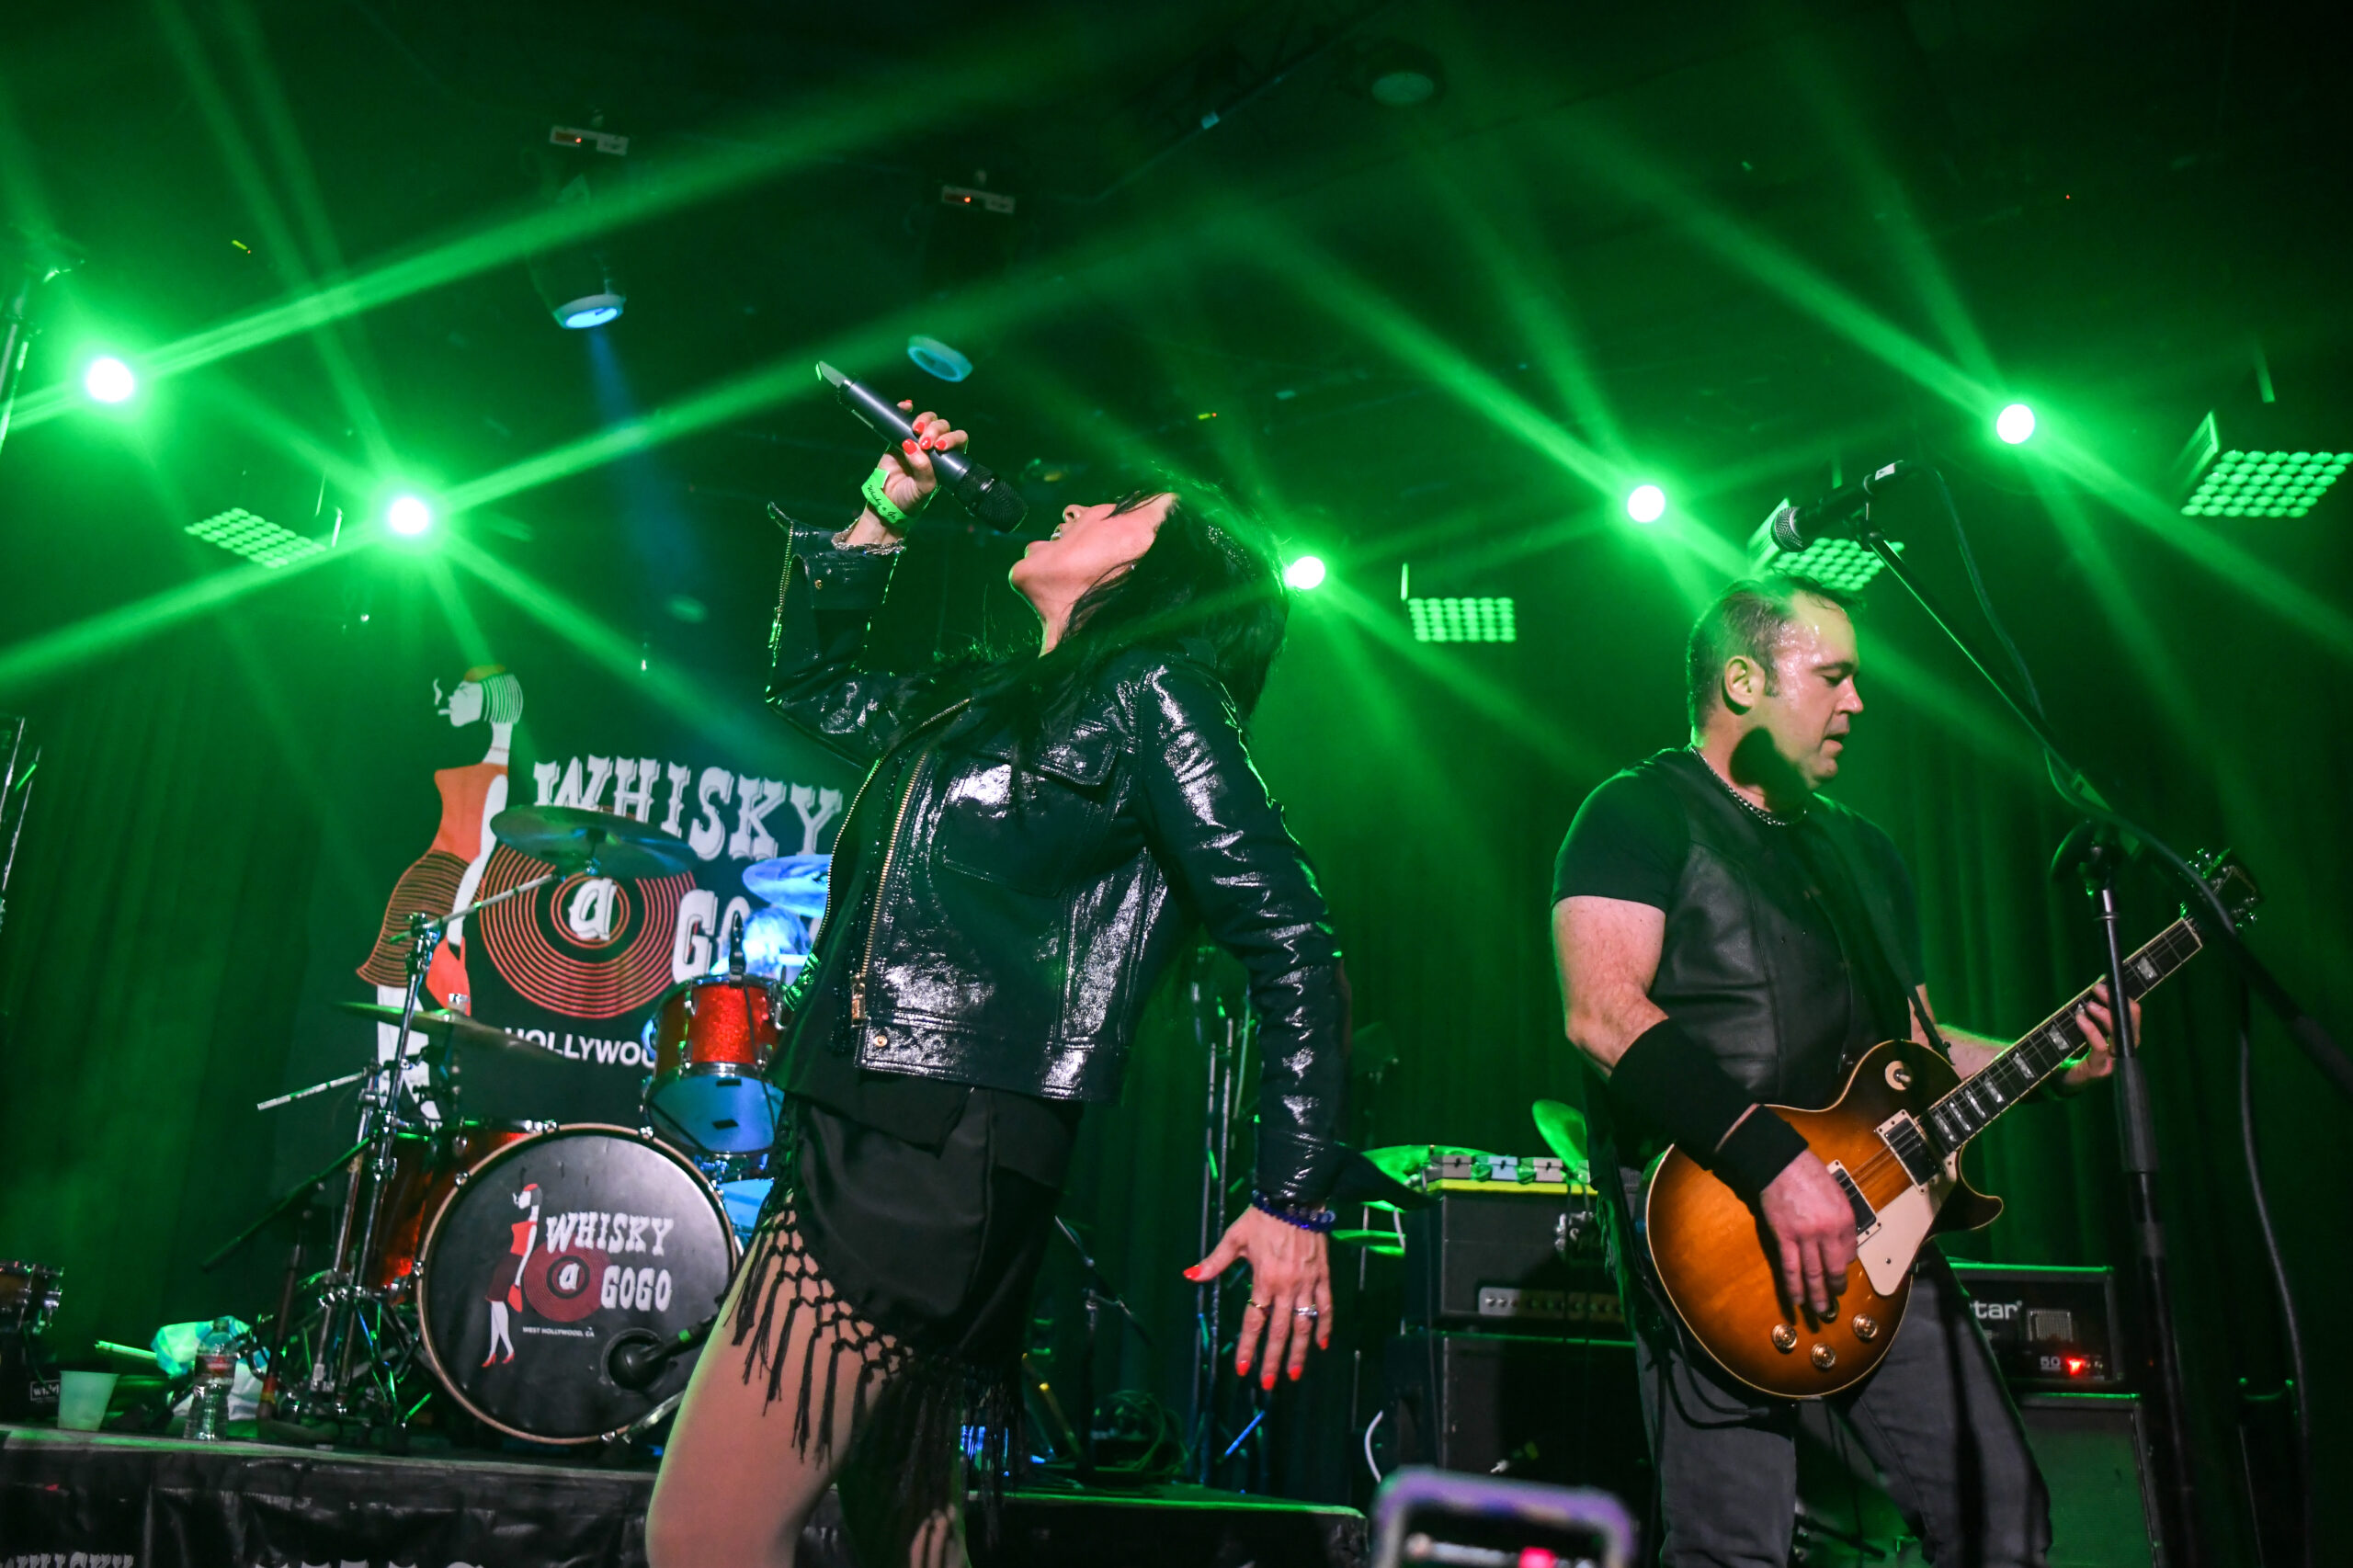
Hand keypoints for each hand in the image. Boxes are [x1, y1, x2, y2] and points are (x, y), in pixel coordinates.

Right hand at [848, 401, 969, 544]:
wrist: (887, 502)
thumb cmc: (911, 498)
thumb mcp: (923, 489)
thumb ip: (923, 470)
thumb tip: (914, 445)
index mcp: (947, 459)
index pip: (957, 440)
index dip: (951, 438)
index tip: (939, 446)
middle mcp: (935, 448)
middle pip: (942, 426)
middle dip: (935, 430)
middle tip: (924, 443)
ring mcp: (917, 441)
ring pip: (927, 420)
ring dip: (924, 420)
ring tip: (915, 430)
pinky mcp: (899, 437)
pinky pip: (904, 419)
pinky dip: (905, 409)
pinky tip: (906, 406)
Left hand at [1186, 1207, 1332, 1389]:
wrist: (1295, 1196)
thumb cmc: (1262, 1217)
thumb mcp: (1234, 1237)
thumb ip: (1214, 1261)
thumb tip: (1190, 1276)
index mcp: (1263, 1280)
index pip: (1254, 1321)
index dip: (1248, 1347)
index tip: (1243, 1369)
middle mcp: (1286, 1287)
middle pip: (1279, 1331)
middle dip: (1272, 1360)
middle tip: (1267, 1384)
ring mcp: (1307, 1283)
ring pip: (1304, 1325)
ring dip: (1299, 1352)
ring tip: (1295, 1374)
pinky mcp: (1323, 1276)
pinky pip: (1326, 1306)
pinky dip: (1325, 1326)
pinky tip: (1322, 1345)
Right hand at [1757, 1152, 1856, 1317]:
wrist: (1781, 1163)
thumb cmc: (1809, 1174)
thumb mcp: (1837, 1194)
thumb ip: (1841, 1220)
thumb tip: (1839, 1246)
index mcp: (1845, 1219)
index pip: (1850, 1253)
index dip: (1844, 1267)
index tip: (1838, 1273)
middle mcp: (1829, 1231)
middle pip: (1834, 1269)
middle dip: (1834, 1290)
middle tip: (1833, 1304)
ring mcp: (1806, 1236)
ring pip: (1813, 1274)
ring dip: (1816, 1296)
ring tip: (1819, 1312)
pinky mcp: (1784, 1237)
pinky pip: (1790, 1267)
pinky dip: (1794, 1286)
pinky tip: (1796, 1299)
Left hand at [2062, 981, 2135, 1087]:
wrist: (2060, 1079)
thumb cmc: (2073, 1050)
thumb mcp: (2085, 1027)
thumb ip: (2093, 1010)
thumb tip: (2099, 984)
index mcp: (2121, 1039)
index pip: (2132, 1016)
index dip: (2125, 999)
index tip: (2109, 982)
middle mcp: (2122, 1051)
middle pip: (2131, 1025)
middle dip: (2117, 1004)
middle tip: (2099, 989)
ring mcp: (2112, 1062)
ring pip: (2119, 1036)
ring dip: (2106, 1017)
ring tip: (2089, 1005)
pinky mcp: (2098, 1070)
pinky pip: (2100, 1048)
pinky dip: (2091, 1031)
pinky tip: (2081, 1020)